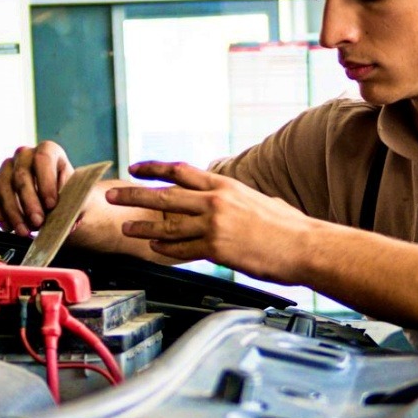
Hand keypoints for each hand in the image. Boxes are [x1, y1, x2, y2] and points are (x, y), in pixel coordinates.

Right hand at [0, 141, 72, 235]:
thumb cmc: (69, 197)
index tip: (51, 205)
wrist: (57, 204)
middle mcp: (24, 155)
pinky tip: (9, 228)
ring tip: (24, 231)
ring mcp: (7, 167)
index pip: (43, 159)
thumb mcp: (78, 197)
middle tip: (38, 223)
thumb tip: (67, 218)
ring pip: (3, 187)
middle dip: (29, 202)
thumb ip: (74, 204)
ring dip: (13, 213)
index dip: (46, 182)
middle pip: (21, 175)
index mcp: (48, 150)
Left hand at [106, 161, 318, 283]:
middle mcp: (216, 202)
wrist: (304, 245)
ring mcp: (214, 225)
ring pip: (168, 224)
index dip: (154, 168)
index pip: (180, 171)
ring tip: (124, 227)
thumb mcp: (261, 200)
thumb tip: (235, 200)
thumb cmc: (289, 226)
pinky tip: (153, 248)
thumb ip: (240, 198)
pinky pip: (182, 249)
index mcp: (225, 185)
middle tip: (113, 195)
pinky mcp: (217, 249)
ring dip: (142, 225)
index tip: (135, 168)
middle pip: (165, 195)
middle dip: (135, 195)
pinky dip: (165, 249)